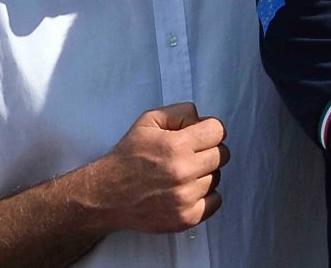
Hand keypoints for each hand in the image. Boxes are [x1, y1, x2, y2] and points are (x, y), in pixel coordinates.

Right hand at [86, 102, 229, 233]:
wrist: (108, 195)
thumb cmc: (129, 156)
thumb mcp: (149, 121)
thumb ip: (180, 112)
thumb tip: (203, 120)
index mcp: (175, 146)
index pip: (218, 131)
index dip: (209, 130)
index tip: (200, 134)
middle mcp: (183, 173)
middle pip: (222, 154)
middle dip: (208, 150)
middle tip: (190, 153)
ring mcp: (185, 198)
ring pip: (217, 177)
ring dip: (205, 173)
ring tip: (183, 173)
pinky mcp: (186, 219)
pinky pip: (215, 201)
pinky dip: (206, 195)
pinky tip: (188, 189)